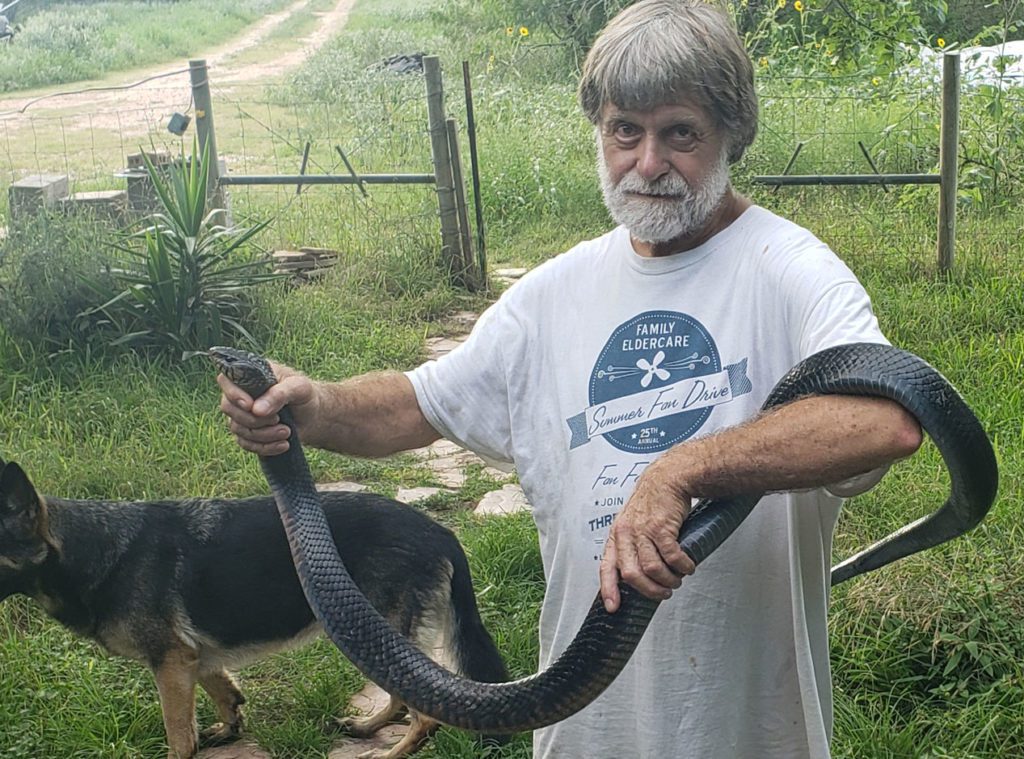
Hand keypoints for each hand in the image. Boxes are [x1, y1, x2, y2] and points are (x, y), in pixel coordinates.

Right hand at [217, 361, 317, 455]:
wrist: (314, 416)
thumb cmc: (305, 395)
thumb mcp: (299, 388)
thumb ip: (279, 394)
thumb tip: (256, 410)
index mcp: (251, 376)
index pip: (227, 380)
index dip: (233, 394)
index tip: (250, 406)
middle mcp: (242, 394)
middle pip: (228, 408)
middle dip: (253, 419)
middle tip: (278, 420)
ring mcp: (242, 414)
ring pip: (238, 428)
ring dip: (263, 435)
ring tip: (287, 432)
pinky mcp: (248, 432)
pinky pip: (246, 444)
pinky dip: (264, 447)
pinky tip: (283, 445)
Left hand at [599, 461, 695, 612]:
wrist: (667, 479)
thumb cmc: (652, 504)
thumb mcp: (634, 524)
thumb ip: (632, 548)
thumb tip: (639, 576)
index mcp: (617, 536)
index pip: (607, 567)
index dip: (609, 589)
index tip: (613, 607)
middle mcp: (626, 534)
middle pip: (632, 574)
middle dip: (649, 590)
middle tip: (664, 593)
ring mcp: (643, 530)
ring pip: (652, 569)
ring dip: (668, 580)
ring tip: (677, 579)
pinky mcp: (661, 527)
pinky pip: (672, 556)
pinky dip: (682, 566)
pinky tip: (688, 566)